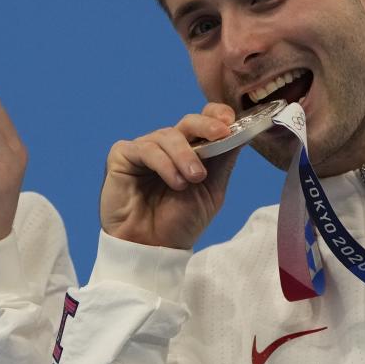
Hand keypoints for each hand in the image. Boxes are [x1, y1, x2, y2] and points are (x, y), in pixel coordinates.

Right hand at [100, 103, 238, 249]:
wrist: (153, 248)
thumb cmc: (180, 222)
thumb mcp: (212, 191)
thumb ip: (224, 160)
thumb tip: (242, 132)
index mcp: (189, 151)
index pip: (202, 121)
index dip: (215, 115)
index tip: (229, 121)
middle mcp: (167, 146)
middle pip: (187, 122)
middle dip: (205, 126)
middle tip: (220, 134)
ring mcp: (144, 149)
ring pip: (167, 136)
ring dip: (185, 155)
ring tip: (193, 179)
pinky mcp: (122, 155)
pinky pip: (145, 149)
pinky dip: (164, 163)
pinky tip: (175, 182)